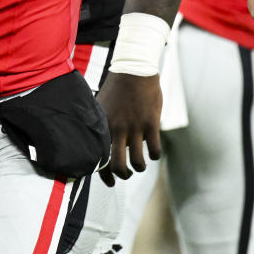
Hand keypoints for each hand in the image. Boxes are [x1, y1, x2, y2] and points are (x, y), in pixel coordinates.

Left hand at [96, 72, 160, 186]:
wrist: (133, 70)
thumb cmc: (116, 89)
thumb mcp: (101, 106)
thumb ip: (101, 125)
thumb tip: (98, 145)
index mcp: (102, 126)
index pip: (100, 158)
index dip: (105, 175)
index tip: (111, 184)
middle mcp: (116, 129)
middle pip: (118, 165)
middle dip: (124, 175)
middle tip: (127, 174)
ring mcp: (134, 127)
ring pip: (137, 161)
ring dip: (140, 167)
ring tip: (140, 164)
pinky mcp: (150, 123)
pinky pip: (154, 149)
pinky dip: (155, 155)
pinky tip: (154, 153)